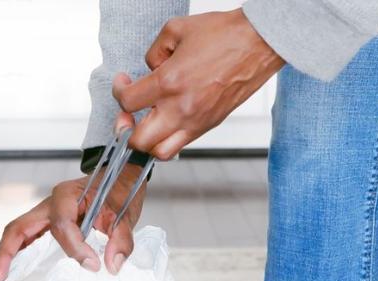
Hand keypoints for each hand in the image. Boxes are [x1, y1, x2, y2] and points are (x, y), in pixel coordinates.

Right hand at [0, 163, 148, 280]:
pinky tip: (8, 272)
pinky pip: (26, 238)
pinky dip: (16, 254)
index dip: (74, 247)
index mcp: (67, 196)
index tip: (93, 265)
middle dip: (7, 253)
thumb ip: (121, 241)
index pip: (61, 225)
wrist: (117, 179)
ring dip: (5, 256)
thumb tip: (112, 266)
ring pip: (17, 233)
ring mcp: (44, 214)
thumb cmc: (118, 192)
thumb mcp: (125, 216)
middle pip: (19, 228)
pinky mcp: (46, 224)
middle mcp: (49, 204)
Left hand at [112, 9, 283, 158]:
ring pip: (160, 153)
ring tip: (146, 124)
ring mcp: (196, 122)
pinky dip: (167, 140)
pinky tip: (167, 121)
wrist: (258, 43)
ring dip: (147, 141)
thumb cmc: (224, 34)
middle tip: (127, 113)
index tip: (124, 82)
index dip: (119, 91)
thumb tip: (150, 69)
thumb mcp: (176, 30)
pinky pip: (181, 145)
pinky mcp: (209, 125)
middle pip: (138, 140)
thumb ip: (154, 52)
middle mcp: (181, 109)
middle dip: (125, 128)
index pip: (128, 102)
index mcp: (169, 83)